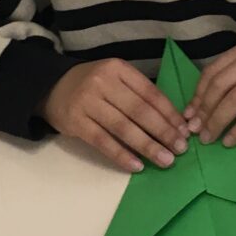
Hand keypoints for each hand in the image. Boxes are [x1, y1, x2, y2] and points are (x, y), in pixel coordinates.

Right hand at [42, 59, 189, 172]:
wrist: (51, 87)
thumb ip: (139, 94)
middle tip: (180, 149)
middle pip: (139, 111)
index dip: (170, 114)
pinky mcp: (76, 122)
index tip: (184, 131)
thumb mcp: (116, 79)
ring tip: (165, 160)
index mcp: (118, 69)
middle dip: (163, 132)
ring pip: (123, 127)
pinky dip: (121, 155)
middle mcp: (103, 82)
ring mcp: (87, 101)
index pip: (150, 93)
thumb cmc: (93, 86)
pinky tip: (137, 166)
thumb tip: (173, 122)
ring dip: (147, 146)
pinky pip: (103, 141)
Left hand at [185, 42, 235, 145]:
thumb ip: (229, 82)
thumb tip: (196, 110)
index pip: (214, 71)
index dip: (198, 95)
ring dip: (219, 121)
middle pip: (222, 85)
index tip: (189, 115)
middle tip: (196, 131)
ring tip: (210, 137)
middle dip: (205, 110)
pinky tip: (231, 140)